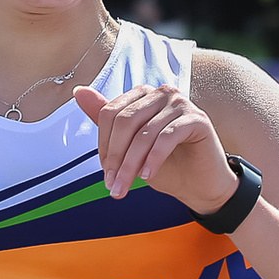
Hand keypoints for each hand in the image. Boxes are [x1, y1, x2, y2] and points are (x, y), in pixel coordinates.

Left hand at [71, 83, 238, 214]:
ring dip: (131, 164)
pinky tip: (148, 176)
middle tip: (112, 185)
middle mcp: (162, 93)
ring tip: (125, 187)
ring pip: (144, 133)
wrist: (200, 185)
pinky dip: (154, 159)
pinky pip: (166, 137)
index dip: (103, 145)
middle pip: (125, 121)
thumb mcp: (129, 147)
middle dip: (115, 157)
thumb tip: (78, 91)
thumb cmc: (166, 165)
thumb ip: (107, 121)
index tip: (106, 173)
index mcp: (143, 95)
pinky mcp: (198, 119)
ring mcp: (182, 103)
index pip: (110, 113)